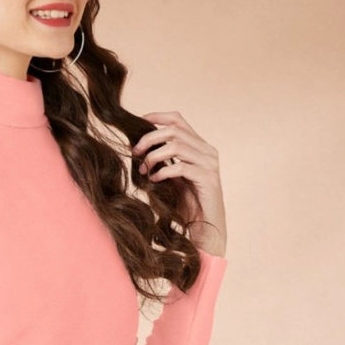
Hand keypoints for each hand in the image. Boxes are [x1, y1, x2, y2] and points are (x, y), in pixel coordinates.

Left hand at [132, 111, 226, 257]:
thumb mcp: (170, 177)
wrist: (205, 228)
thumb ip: (161, 160)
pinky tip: (154, 181)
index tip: (137, 123)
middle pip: (174, 130)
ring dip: (154, 157)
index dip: (156, 117)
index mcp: (199, 146)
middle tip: (135, 152)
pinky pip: (181, 168)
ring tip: (144, 170)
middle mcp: (207, 151)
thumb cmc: (186, 204)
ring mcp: (209, 164)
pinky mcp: (208, 179)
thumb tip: (137, 146)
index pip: (177, 120)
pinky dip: (163, 172)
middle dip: (149, 139)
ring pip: (176, 146)